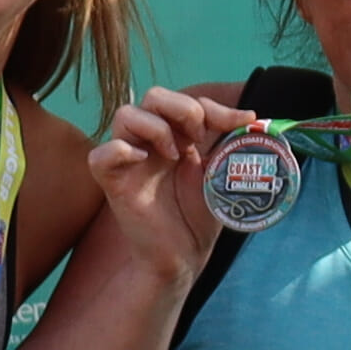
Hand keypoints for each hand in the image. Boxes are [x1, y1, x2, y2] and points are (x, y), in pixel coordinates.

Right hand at [80, 85, 260, 269]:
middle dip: (183, 109)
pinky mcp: (114, 184)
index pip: (184, 100)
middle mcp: (149, 142)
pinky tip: (143, 161)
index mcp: (174, 135)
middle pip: (153, 96)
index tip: (241, 123)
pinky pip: (99, 156)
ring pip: (125, 115)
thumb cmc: (199, 213)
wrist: (186, 253)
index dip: (213, 106)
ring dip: (155, 127)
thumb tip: (251, 117)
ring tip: (175, 155)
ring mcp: (130, 161)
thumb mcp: (219, 171)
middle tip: (198, 139)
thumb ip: (229, 143)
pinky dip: (119, 151)